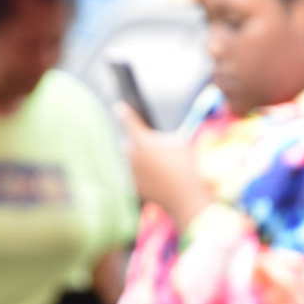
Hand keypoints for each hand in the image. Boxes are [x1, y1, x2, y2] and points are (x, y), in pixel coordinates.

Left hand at [114, 102, 211, 228]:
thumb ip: (162, 138)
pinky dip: (143, 178)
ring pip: (131, 163)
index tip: (119, 108)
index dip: (124, 113)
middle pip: (127, 144)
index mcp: (142, 140)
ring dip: (140, 162)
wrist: (184, 194)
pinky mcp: (132, 187)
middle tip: (150, 147)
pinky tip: (156, 179)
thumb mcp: (179, 142)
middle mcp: (132, 156)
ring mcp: (130, 173)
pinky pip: (134, 178)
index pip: (129, 122)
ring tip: (159, 167)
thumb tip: (155, 141)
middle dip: (136, 144)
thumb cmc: (185, 164)